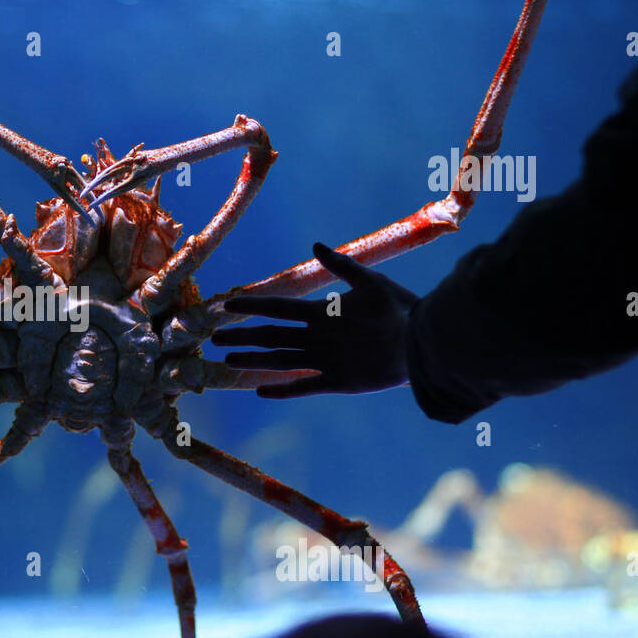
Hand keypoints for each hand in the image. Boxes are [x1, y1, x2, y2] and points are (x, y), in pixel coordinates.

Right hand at [211, 243, 419, 397]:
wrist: (423, 342)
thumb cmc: (401, 309)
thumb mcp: (371, 283)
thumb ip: (342, 267)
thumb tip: (315, 246)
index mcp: (322, 313)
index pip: (279, 309)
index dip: (253, 307)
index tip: (228, 305)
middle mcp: (318, 336)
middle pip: (272, 336)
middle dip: (244, 337)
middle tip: (214, 339)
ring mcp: (325, 359)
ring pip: (280, 360)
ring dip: (254, 360)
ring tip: (228, 360)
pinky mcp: (338, 380)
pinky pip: (303, 386)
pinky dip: (282, 390)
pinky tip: (260, 392)